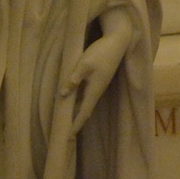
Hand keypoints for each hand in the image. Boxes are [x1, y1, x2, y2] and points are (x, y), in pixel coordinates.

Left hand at [64, 6, 133, 134]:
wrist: (117, 42)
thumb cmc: (101, 53)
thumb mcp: (84, 65)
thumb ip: (73, 79)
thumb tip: (62, 95)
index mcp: (94, 90)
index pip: (84, 112)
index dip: (76, 124)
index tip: (69, 137)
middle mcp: (96, 90)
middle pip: (84, 110)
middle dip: (75, 121)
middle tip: (65, 133)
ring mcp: (98, 85)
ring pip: (84, 102)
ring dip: (76, 111)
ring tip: (65, 119)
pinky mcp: (97, 78)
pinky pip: (85, 94)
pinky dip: (77, 100)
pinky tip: (70, 99)